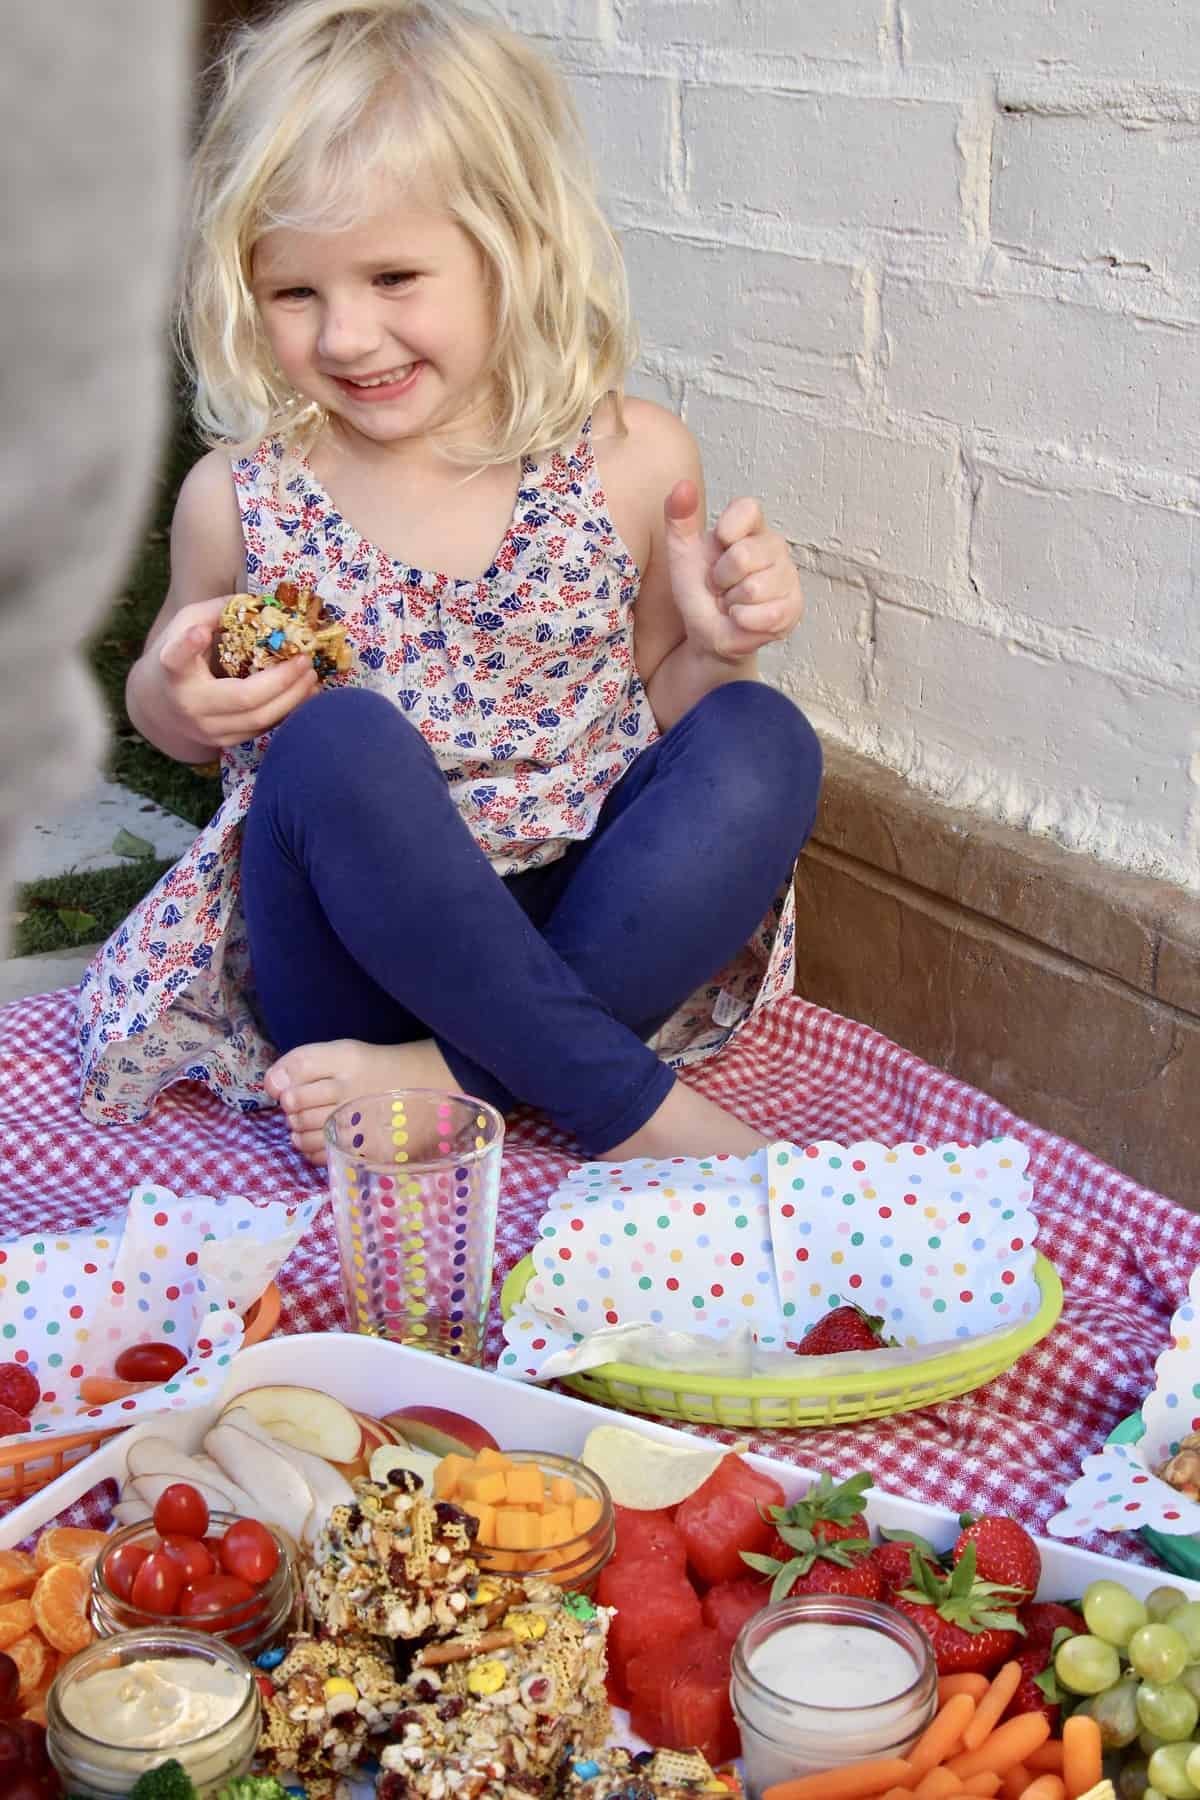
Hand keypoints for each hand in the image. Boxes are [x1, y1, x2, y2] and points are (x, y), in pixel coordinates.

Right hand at [155, 596, 319, 748]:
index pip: (176, 659)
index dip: (187, 647)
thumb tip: (262, 601)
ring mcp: (209, 729)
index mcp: (175, 670)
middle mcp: (190, 704)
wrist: (160, 706)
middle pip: (244, 698)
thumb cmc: (180, 656)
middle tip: (305, 661)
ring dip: (293, 698)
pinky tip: (304, 693)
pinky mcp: (225, 742)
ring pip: (260, 720)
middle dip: (282, 680)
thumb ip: (218, 610)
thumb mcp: (187, 625)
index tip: (199, 632)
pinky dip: (288, 711)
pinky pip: (263, 729)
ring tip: (311, 676)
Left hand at [663, 481, 803, 660]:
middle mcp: (774, 546)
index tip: (719, 544)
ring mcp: (787, 577)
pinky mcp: (793, 607)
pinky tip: (743, 619)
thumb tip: (683, 485)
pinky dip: (744, 621)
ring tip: (732, 603)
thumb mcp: (682, 553)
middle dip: (721, 579)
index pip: (748, 509)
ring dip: (732, 603)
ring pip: (754, 588)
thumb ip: (679, 517)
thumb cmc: (699, 590)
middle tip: (721, 586)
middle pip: (743, 556)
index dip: (729, 528)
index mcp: (749, 527)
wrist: (708, 633)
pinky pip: (766, 614)